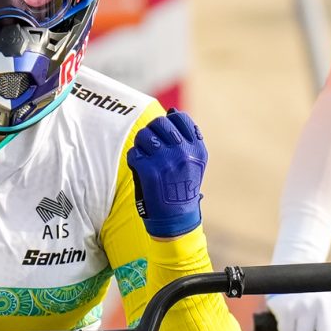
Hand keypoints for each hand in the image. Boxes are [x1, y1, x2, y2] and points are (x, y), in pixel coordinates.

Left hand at [127, 107, 206, 237]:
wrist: (176, 218)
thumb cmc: (182, 189)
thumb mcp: (195, 163)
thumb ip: (187, 138)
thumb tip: (172, 112)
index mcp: (196, 149)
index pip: (180, 118)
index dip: (168, 122)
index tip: (166, 134)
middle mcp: (183, 152)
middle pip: (159, 123)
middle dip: (152, 132)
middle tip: (151, 146)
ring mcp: (165, 160)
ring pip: (143, 135)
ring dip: (141, 144)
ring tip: (145, 156)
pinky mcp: (149, 170)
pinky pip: (134, 153)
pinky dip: (134, 160)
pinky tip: (141, 168)